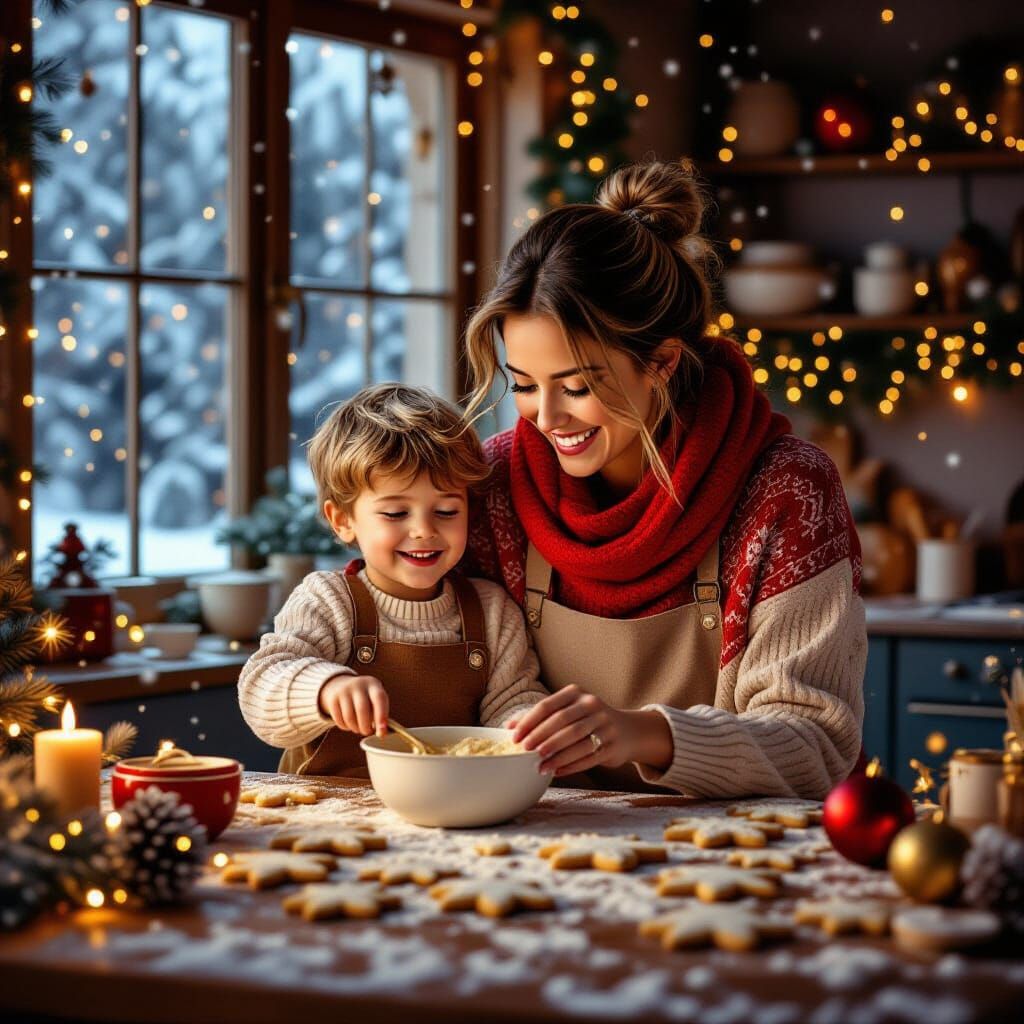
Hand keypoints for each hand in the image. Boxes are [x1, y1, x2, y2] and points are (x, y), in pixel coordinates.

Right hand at [318, 674, 388, 735]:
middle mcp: (358, 685)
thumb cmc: (366, 699)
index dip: (381, 716)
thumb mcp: (374, 700)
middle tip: (367, 732)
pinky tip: (349, 725)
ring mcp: (344, 691)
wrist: (342, 685)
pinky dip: (345, 727)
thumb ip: (380, 715)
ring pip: (349, 716)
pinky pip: (339, 720)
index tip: (381, 732)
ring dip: (355, 728)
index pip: (379, 698)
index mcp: (373, 684)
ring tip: (359, 729)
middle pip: (362, 709)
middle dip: (366, 726)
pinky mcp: (333, 699)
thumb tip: (382, 733)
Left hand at [508, 685, 631, 776]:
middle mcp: (592, 705)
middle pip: (562, 722)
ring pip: (576, 740)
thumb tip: (509, 727)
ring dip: (556, 755)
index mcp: (576, 693)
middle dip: (541, 737)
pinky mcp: (612, 744)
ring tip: (540, 766)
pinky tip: (556, 772)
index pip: (548, 705)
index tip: (516, 737)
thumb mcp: (567, 711)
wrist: (627, 731)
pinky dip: (571, 765)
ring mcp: (605, 724)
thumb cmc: (587, 720)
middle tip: (526, 751)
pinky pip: (589, 757)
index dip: (530, 721)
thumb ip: (540, 717)